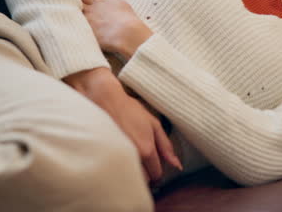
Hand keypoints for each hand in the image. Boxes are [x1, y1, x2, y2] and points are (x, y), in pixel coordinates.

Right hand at [64, 68, 181, 182]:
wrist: (104, 100)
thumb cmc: (129, 109)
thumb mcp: (154, 124)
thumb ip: (166, 146)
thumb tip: (177, 165)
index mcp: (147, 150)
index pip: (157, 174)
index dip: (157, 171)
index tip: (153, 166)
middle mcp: (133, 157)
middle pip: (144, 180)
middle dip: (145, 174)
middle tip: (142, 161)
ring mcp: (118, 158)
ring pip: (130, 177)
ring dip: (132, 172)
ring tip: (130, 159)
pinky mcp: (104, 157)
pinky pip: (116, 171)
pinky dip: (120, 167)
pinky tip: (119, 157)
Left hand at [81, 0, 152, 60]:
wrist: (127, 33)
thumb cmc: (127, 18)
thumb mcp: (122, 4)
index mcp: (98, 2)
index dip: (83, 2)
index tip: (85, 6)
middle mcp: (90, 10)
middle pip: (76, 6)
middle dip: (76, 9)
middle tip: (79, 14)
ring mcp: (86, 21)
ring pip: (74, 17)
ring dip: (75, 20)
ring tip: (78, 25)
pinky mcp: (85, 32)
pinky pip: (76, 29)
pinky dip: (76, 30)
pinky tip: (79, 34)